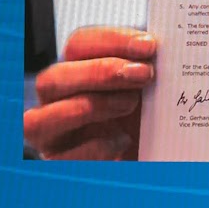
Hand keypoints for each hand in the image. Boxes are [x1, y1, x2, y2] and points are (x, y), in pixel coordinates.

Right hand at [25, 27, 157, 159]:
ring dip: (92, 106)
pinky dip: (94, 147)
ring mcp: (52, 138)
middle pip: (52, 78)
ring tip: (132, 104)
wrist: (153, 161)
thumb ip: (147, 70)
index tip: (149, 47)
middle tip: (144, 74)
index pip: (78, 45)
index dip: (112, 41)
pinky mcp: (61, 166)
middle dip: (99, 72)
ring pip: (42, 118)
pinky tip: (123, 140)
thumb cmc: (146, 123)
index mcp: (75, 74)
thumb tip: (166, 49)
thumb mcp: (148, 92)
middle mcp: (54, 104)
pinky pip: (65, 157)